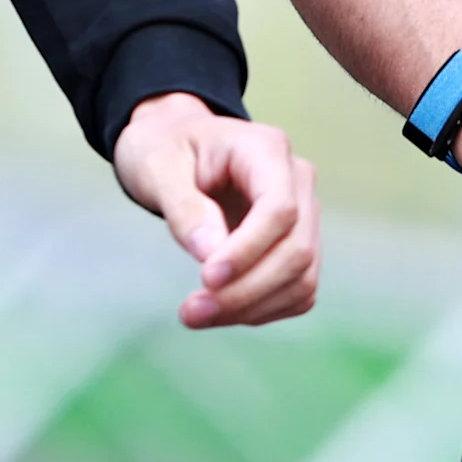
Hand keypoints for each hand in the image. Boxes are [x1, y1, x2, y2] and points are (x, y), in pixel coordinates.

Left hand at [111, 94, 319, 328]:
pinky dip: (262, 310)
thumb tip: (211, 255)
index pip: (280, 209)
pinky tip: (221, 310)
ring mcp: (303, 212)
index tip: (206, 279)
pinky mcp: (296, 243)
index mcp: (266, 149)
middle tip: (190, 312)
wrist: (173, 146)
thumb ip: (184, 207)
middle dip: (247, 290)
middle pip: (296, 249)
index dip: (248, 251)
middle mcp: (296, 179)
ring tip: (196, 315)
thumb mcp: (158, 168)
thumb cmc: (164, 150)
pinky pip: (296, 289)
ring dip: (253, 308)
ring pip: (302, 276)